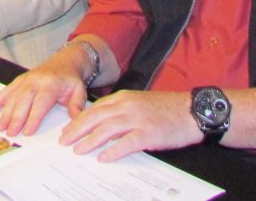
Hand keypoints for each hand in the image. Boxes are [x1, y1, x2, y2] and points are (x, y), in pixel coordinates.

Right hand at [0, 45, 89, 135]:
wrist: (64, 61)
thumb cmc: (70, 80)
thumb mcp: (79, 91)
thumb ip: (77, 106)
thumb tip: (76, 121)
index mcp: (50, 83)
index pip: (41, 102)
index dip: (34, 117)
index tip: (27, 131)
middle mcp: (35, 80)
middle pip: (23, 100)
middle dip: (16, 117)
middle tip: (10, 133)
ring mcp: (24, 80)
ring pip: (12, 96)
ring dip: (4, 112)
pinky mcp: (17, 81)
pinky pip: (4, 92)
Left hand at [60, 90, 198, 161]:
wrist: (192, 110)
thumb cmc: (166, 109)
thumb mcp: (139, 103)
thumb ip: (121, 111)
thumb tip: (102, 125)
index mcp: (124, 98)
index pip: (94, 109)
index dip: (78, 120)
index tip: (67, 130)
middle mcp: (127, 106)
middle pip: (95, 117)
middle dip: (77, 130)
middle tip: (64, 141)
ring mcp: (138, 119)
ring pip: (107, 129)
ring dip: (90, 141)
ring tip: (78, 150)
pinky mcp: (149, 133)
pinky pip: (126, 143)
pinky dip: (113, 151)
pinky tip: (103, 158)